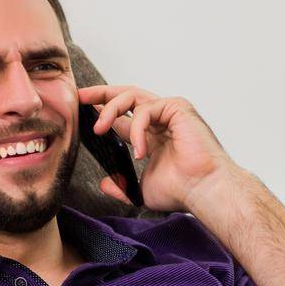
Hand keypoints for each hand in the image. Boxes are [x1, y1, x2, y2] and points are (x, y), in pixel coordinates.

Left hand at [77, 85, 235, 212]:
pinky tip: (139, 151)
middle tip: (80, 98)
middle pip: (126, 96)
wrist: (203, 190)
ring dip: (110, 109)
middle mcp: (161, 120)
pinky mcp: (177, 108)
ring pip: (131, 96)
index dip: (103, 110)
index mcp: (153, 135)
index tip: (82, 110)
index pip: (124, 115)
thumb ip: (122, 185)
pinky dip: (137, 129)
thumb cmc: (181, 191)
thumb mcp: (141, 190)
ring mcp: (170, 111)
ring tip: (99, 129)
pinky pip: (146, 109)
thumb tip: (105, 184)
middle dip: (101, 94)